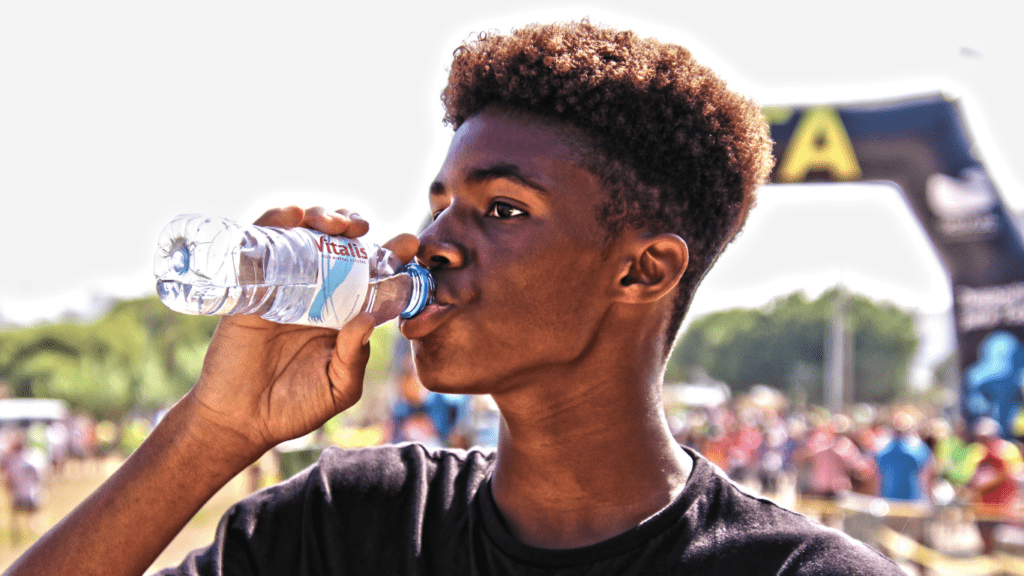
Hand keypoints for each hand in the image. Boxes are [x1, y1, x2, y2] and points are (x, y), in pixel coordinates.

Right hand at [183, 206, 417, 465]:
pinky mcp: (252, 285)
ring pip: (304, 234)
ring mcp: (284, 285)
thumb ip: (354, 358)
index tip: (408, 243)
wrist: (239, 419)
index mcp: (344, 313)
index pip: (372, 275)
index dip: (390, 255)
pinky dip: (277, 220)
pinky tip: (293, 217)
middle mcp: (317, 293)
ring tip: (333, 225)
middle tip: (362, 229)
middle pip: (338, 244)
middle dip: (353, 226)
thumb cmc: (293, 407)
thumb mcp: (338, 388)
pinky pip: (262, 242)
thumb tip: (367, 319)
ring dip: (321, 216)